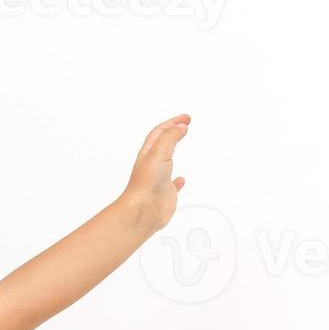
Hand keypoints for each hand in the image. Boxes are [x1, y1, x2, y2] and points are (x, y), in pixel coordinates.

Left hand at [120, 114, 189, 229]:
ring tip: (180, 144)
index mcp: (148, 153)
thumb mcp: (158, 153)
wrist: (142, 211)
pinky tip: (181, 179)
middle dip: (173, 132)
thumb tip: (180, 127)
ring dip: (174, 151)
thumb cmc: (145, 184)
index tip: (186, 118)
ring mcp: (159, 179)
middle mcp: (152, 164)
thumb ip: (170, 138)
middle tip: (184, 125)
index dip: (173, 122)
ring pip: (167, 161)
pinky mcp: (165, 193)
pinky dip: (178, 180)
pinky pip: (172, 184)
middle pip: (162, 143)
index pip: (160, 132)